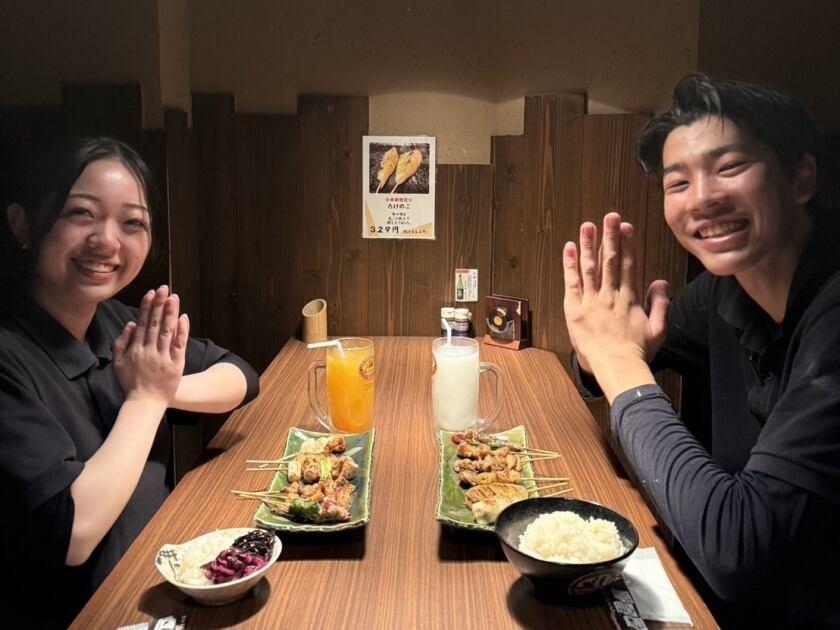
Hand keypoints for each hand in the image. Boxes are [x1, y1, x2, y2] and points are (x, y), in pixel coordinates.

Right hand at [113, 285, 189, 406]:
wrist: (145, 403)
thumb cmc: (130, 383)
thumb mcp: (118, 363)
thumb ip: (121, 343)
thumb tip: (130, 324)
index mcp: (135, 349)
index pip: (143, 323)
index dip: (147, 307)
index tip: (151, 293)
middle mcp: (149, 351)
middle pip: (155, 324)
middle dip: (160, 304)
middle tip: (164, 288)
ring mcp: (163, 358)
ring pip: (167, 331)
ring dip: (171, 313)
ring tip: (174, 297)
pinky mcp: (175, 365)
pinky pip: (179, 346)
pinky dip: (182, 331)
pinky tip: (184, 318)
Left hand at [563, 213, 668, 378]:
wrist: (618, 368)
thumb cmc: (638, 352)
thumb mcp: (658, 329)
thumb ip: (660, 303)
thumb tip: (660, 282)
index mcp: (630, 298)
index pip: (628, 264)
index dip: (626, 244)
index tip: (626, 227)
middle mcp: (611, 295)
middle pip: (610, 260)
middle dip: (610, 236)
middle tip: (610, 216)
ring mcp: (592, 302)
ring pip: (590, 268)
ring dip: (589, 244)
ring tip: (588, 226)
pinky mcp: (576, 310)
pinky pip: (572, 283)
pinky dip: (570, 265)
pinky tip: (569, 248)